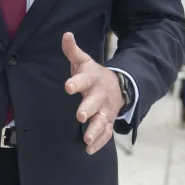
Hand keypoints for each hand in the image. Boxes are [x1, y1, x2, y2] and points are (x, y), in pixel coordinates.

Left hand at [61, 32, 120, 155]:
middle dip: (88, 110)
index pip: (83, 80)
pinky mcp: (108, 121)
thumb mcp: (84, 61)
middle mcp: (99, 96)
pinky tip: (89, 150)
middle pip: (94, 103)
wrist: (119, 86)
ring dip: (95, 131)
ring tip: (86, 140)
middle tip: (80, 116)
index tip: (68, 86)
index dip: (75, 83)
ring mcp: (105, 110)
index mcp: (91, 80)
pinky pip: (106, 133)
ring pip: (102, 122)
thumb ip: (72, 50)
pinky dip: (99, 142)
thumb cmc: (93, 74)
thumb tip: (66, 34)